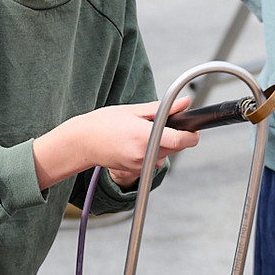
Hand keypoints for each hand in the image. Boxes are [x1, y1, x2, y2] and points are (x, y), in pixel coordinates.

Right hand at [34, 96, 198, 188]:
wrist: (82, 142)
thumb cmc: (103, 123)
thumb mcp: (133, 110)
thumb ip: (162, 108)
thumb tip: (184, 103)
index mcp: (145, 136)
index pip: (181, 141)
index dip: (192, 135)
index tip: (192, 129)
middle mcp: (144, 154)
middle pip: (176, 148)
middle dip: (175, 136)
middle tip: (161, 123)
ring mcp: (140, 165)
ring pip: (166, 155)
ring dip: (163, 144)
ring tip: (143, 133)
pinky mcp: (136, 171)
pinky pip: (154, 160)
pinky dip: (152, 152)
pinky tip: (137, 143)